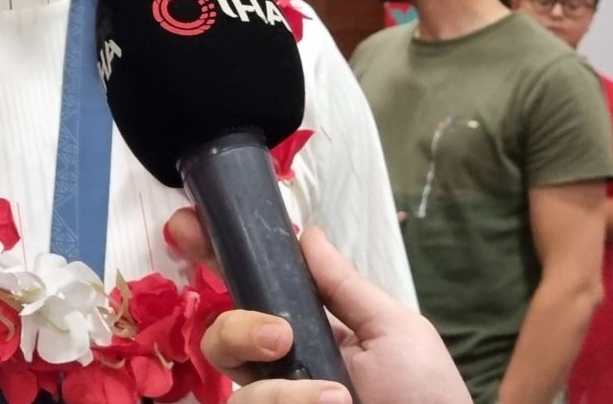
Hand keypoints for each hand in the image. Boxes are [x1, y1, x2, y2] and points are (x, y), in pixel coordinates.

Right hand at [167, 210, 468, 403]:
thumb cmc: (426, 398)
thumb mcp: (395, 332)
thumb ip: (344, 285)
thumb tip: (305, 233)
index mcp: (310, 333)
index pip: (252, 289)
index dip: (215, 256)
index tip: (187, 227)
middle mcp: (280, 369)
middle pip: (222, 335)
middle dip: (237, 328)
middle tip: (278, 337)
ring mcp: (270, 400)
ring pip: (230, 380)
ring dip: (280, 388)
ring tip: (336, 397)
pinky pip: (242, 403)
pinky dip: (286, 402)